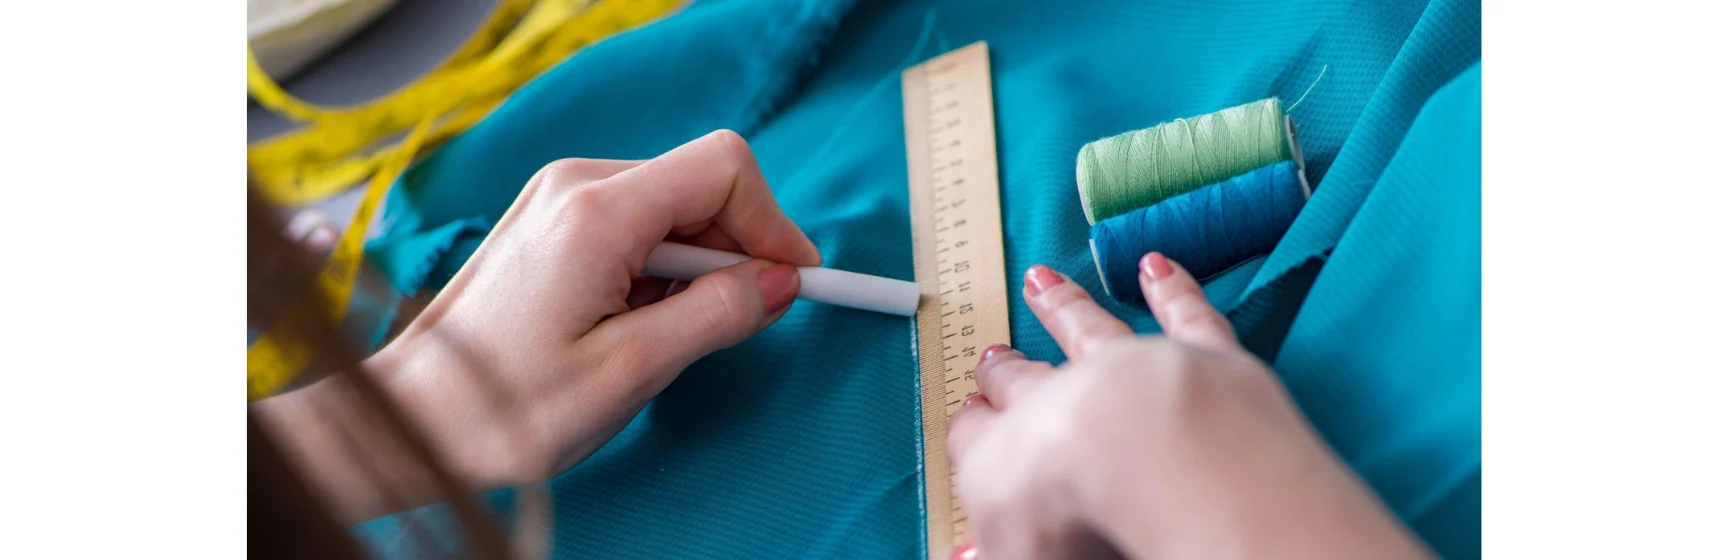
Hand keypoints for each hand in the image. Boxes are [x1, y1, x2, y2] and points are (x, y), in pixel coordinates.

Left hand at [259, 130, 820, 519]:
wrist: (414, 420)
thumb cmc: (506, 407)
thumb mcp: (631, 372)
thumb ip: (716, 316)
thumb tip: (778, 282)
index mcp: (596, 213)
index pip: (723, 168)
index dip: (772, 223)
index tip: (790, 283)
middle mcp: (574, 185)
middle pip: (699, 186)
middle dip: (732, 254)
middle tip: (724, 327)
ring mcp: (558, 197)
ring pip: (671, 208)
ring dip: (691, 269)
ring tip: (657, 336)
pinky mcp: (551, 219)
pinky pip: (636, 224)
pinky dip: (657, 269)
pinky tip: (630, 322)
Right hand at [946, 254, 1431, 559]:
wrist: (1151, 455)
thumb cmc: (1078, 516)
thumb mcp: (1014, 551)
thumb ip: (994, 545)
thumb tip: (967, 555)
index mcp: (1006, 452)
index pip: (975, 436)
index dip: (970, 430)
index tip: (967, 420)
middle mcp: (1061, 399)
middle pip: (1025, 380)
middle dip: (1005, 370)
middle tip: (993, 356)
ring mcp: (1130, 369)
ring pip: (1089, 329)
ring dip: (1064, 307)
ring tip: (1043, 283)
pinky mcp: (1200, 354)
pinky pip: (1182, 315)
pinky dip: (1169, 289)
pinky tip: (1157, 267)